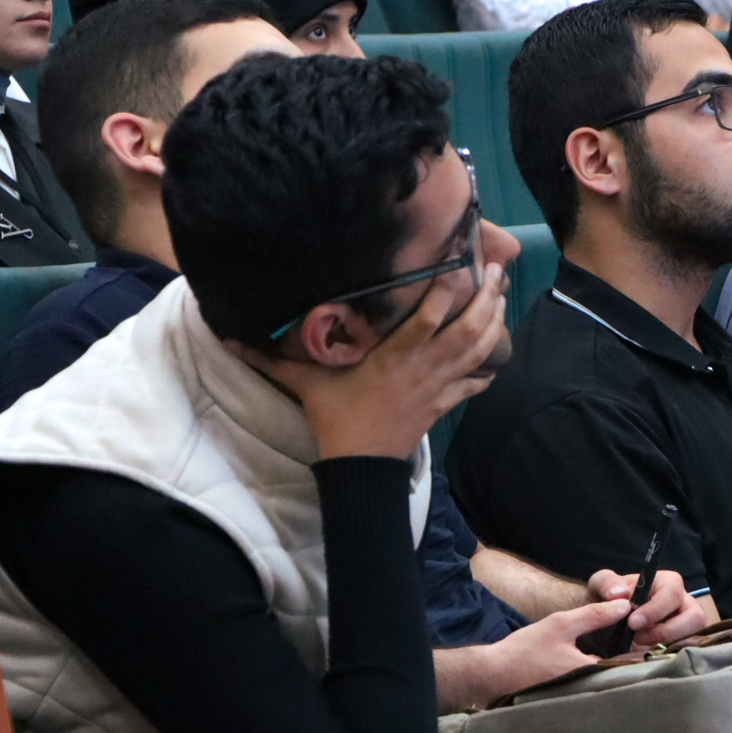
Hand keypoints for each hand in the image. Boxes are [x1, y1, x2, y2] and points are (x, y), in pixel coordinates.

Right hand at [241, 262, 507, 459]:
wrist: (361, 467)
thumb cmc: (336, 418)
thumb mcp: (306, 384)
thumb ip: (272, 359)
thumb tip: (228, 338)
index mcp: (395, 355)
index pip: (429, 317)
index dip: (447, 291)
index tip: (458, 264)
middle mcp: (424, 366)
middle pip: (469, 330)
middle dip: (488, 301)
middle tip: (499, 273)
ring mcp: (439, 386)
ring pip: (479, 352)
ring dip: (494, 325)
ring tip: (503, 300)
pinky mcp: (444, 405)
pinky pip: (473, 385)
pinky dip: (486, 371)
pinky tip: (494, 360)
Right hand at [439, 596, 631, 709]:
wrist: (493, 675)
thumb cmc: (525, 650)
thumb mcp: (561, 625)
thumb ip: (594, 615)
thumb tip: (624, 606)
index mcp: (590, 673)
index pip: (630, 665)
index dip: (643, 652)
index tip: (651, 640)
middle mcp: (588, 692)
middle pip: (622, 679)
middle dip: (634, 665)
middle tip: (641, 647)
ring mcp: (579, 699)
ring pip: (609, 685)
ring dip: (618, 672)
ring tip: (623, 655)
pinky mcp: (570, 701)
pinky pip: (594, 690)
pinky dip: (601, 679)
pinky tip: (599, 667)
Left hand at [588, 568, 706, 648]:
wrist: (601, 625)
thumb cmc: (606, 600)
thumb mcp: (600, 586)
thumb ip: (606, 583)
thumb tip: (619, 593)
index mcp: (667, 583)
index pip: (673, 593)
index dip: (656, 609)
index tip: (632, 622)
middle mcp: (682, 603)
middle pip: (695, 617)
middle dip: (667, 630)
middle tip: (638, 638)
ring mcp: (685, 625)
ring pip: (694, 637)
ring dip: (668, 644)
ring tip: (641, 646)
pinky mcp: (681, 645)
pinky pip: (686, 652)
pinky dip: (668, 656)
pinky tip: (646, 656)